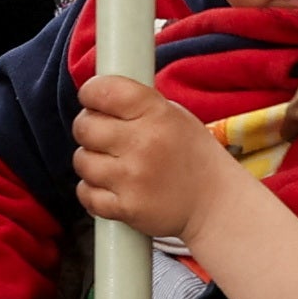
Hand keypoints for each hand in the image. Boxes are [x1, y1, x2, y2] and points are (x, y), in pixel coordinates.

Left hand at [65, 71, 225, 247]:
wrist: (215, 204)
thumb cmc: (192, 156)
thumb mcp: (175, 116)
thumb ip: (137, 104)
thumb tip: (96, 95)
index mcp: (157, 113)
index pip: (103, 90)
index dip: (91, 93)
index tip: (92, 99)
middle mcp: (143, 143)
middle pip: (84, 127)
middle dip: (89, 129)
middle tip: (104, 136)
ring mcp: (132, 178)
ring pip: (81, 161)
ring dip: (91, 162)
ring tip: (114, 165)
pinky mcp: (126, 208)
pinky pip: (85, 193)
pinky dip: (93, 191)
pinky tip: (113, 187)